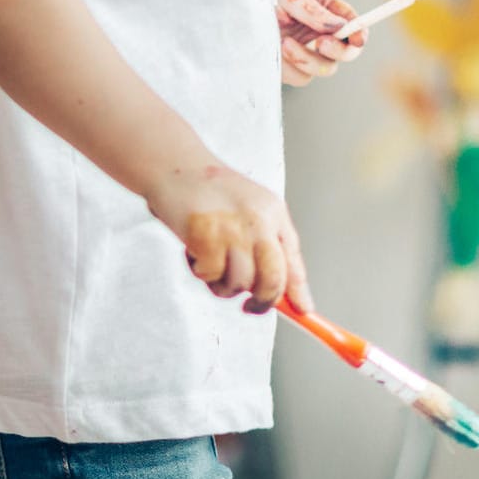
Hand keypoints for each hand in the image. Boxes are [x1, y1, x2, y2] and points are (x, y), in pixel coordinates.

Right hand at [146, 164, 311, 313]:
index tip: (304, 312)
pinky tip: (192, 249)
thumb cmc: (210, 193)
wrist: (175, 166)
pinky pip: (210, 274)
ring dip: (222, 283)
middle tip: (250, 306)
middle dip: (262, 301)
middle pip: (272, 279)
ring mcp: (232, 228)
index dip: (298, 292)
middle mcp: (258, 220)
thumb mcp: (250, 210)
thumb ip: (267, 246)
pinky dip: (200, 270)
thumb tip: (284, 292)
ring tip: (209, 262)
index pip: (293, 261)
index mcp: (273, 212)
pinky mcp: (206, 235)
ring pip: (239, 283)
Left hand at [277, 0, 364, 84]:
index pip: (354, 24)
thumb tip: (337, 25)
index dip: (360, 32)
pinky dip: (291, 67)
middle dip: (338, 50)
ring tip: (285, 43)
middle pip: (348, 53)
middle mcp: (322, 34)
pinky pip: (301, 77)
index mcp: (327, 10)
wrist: (234, 15)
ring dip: (309, 58)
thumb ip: (311, 9)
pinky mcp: (292, 70)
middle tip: (321, 42)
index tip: (356, 36)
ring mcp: (308, 54)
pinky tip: (276, 50)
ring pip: (325, 68)